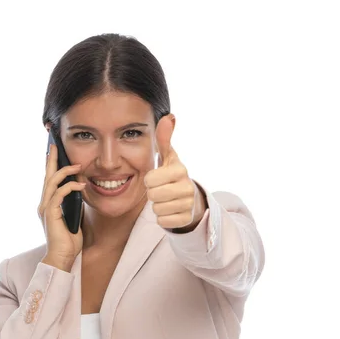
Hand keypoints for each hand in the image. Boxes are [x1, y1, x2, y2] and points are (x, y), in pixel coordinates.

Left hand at [145, 116, 203, 230]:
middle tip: (161, 190)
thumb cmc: (173, 176)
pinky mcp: (186, 219)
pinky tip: (170, 210)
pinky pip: (162, 221)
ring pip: (156, 209)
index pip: (149, 179)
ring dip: (157, 206)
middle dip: (152, 194)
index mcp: (180, 170)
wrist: (190, 200)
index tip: (157, 178)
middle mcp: (187, 187)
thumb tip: (168, 117)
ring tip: (166, 200)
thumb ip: (164, 140)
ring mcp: (188, 204)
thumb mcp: (168, 158)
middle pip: (152, 195)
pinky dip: (163, 218)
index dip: (149, 180)